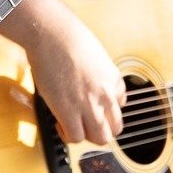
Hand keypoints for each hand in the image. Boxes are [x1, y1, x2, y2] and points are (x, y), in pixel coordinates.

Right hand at [21, 0, 124, 145]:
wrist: (53, 34)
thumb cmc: (67, 37)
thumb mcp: (95, 55)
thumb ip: (98, 73)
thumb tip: (87, 83)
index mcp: (114, 79)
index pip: (119, 106)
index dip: (104, 110)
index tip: (91, 107)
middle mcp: (107, 95)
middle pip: (114, 130)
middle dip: (99, 130)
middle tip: (83, 124)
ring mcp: (90, 105)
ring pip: (99, 138)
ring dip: (86, 135)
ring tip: (72, 126)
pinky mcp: (69, 111)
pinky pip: (75, 137)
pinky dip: (68, 135)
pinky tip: (60, 124)